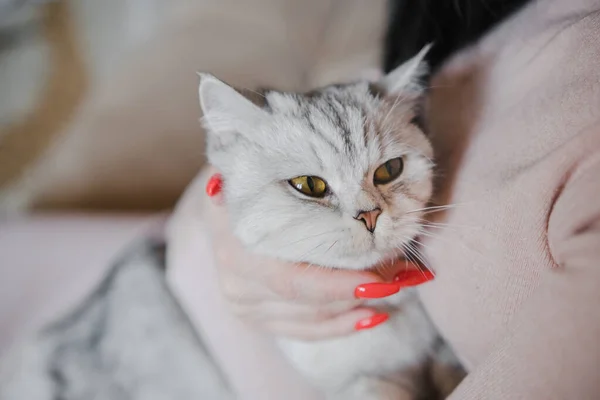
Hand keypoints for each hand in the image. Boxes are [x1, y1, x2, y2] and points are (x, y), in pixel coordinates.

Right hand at [172, 168, 433, 340]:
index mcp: (236, 248)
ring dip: (361, 305)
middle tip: (408, 274)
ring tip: (401, 284)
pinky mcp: (258, 316)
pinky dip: (343, 324)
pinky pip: (306, 332)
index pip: (293, 281)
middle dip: (364, 290)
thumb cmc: (250, 182)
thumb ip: (250, 171)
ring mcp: (246, 304)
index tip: (386, 278)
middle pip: (310, 302)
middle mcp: (238, 283)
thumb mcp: (250, 169)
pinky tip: (374, 314)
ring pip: (314, 320)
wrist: (227, 206)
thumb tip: (230, 183)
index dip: (340, 284)